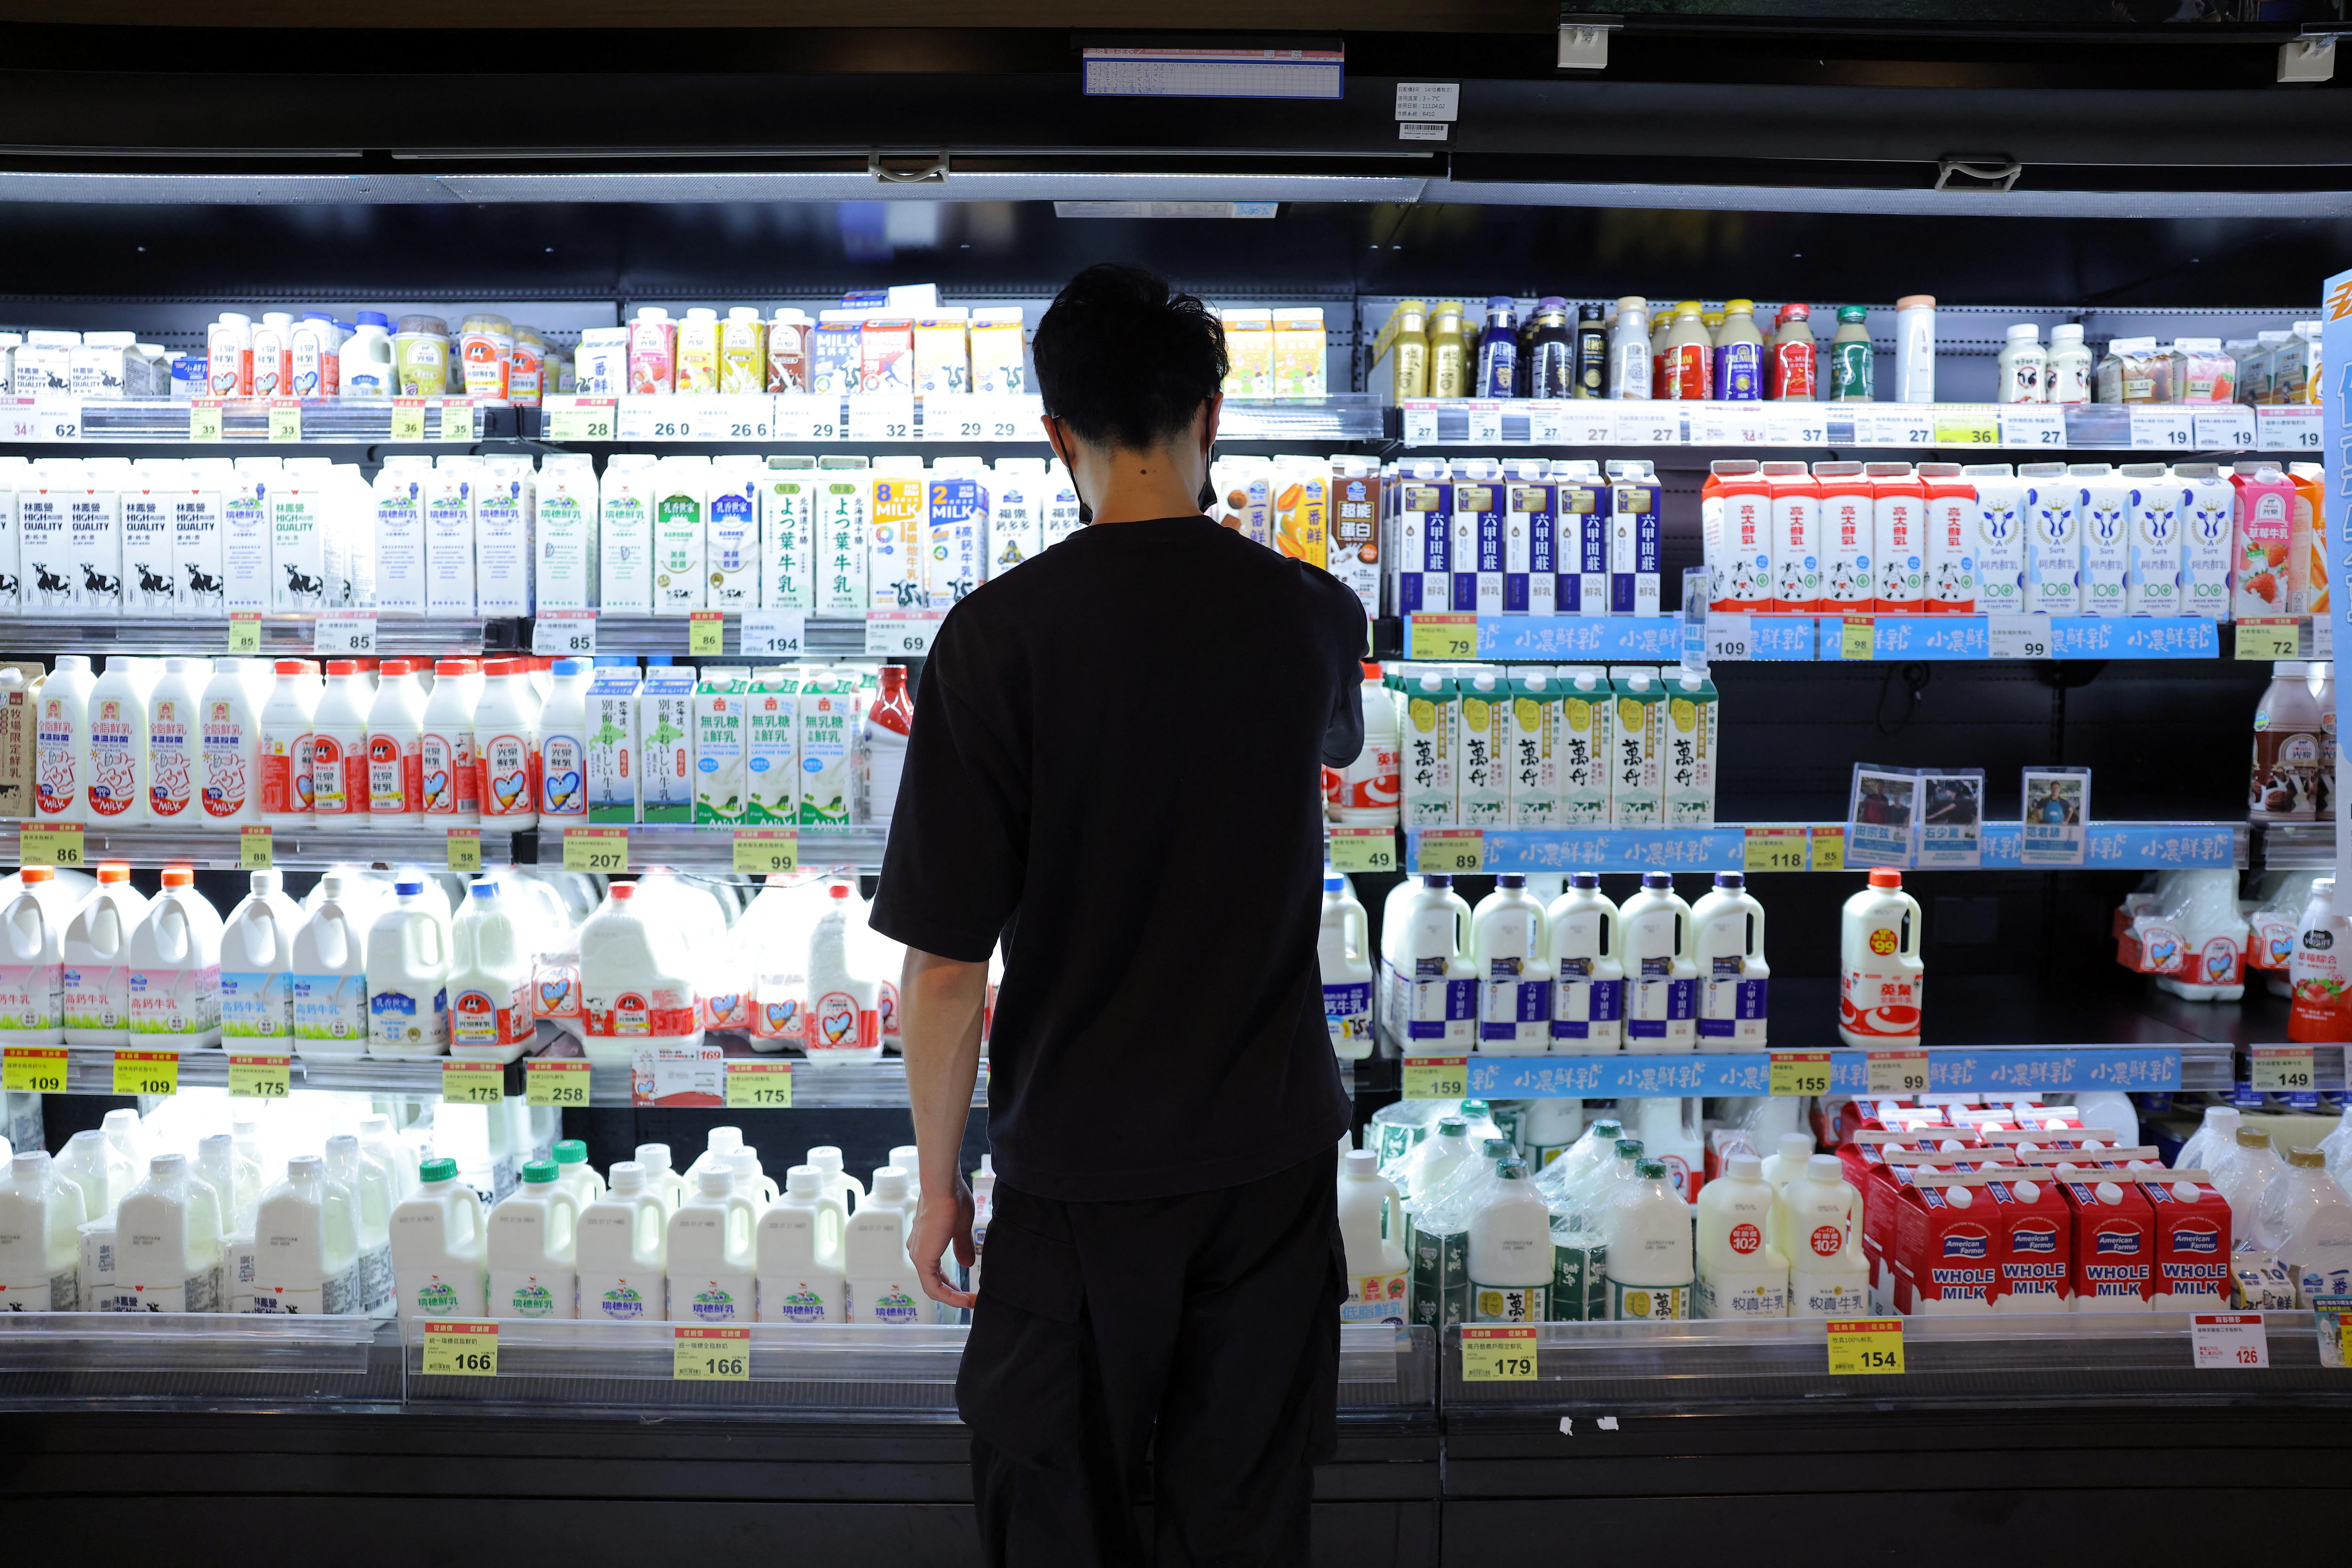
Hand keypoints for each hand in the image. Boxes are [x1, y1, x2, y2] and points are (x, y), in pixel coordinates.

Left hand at [909, 1175, 977, 1309]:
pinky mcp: (923, 1260)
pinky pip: (934, 1287)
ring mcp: (919, 1257)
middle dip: (953, 1294)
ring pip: (933, 1288)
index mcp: (926, 1243)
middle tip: (970, 1300)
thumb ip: (963, 1246)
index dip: (951, 1285)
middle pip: (934, 1283)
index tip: (967, 1291)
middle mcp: (919, 1251)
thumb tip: (967, 1264)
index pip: (935, 1272)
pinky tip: (964, 1300)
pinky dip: (949, 1296)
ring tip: (970, 1302)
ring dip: (952, 1298)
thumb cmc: (951, 1199)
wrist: (942, 1187)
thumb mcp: (961, 1227)